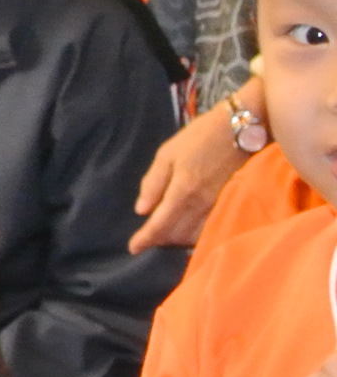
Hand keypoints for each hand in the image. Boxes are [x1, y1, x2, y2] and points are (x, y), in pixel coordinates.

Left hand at [128, 94, 254, 250]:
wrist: (241, 128)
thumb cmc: (200, 137)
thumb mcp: (167, 154)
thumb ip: (153, 183)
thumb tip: (141, 211)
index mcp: (182, 189)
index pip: (160, 223)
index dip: (145, 238)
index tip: (133, 248)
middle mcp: (201, 202)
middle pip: (177, 234)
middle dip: (159, 239)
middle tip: (146, 239)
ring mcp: (218, 204)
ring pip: (193, 234)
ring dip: (177, 239)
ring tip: (164, 235)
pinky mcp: (231, 203)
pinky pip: (209, 227)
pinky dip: (195, 233)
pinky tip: (187, 228)